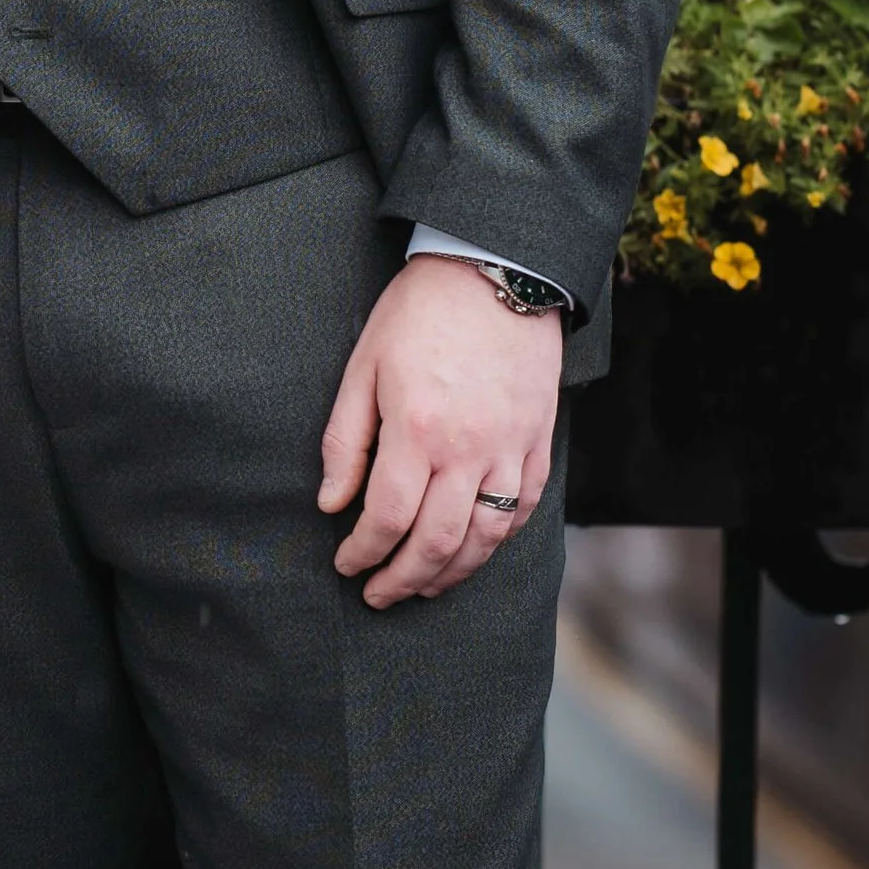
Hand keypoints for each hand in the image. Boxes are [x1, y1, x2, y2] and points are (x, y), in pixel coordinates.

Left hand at [318, 255, 560, 607]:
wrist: (493, 272)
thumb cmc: (418, 313)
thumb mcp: (363, 365)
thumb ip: (344, 439)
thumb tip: (330, 502)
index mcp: (417, 429)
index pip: (387, 517)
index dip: (363, 552)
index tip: (345, 565)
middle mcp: (469, 450)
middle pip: (436, 542)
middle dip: (402, 579)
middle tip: (377, 595)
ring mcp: (510, 450)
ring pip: (485, 539)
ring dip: (451, 574)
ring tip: (421, 586)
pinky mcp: (539, 445)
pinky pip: (522, 512)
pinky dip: (496, 543)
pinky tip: (472, 551)